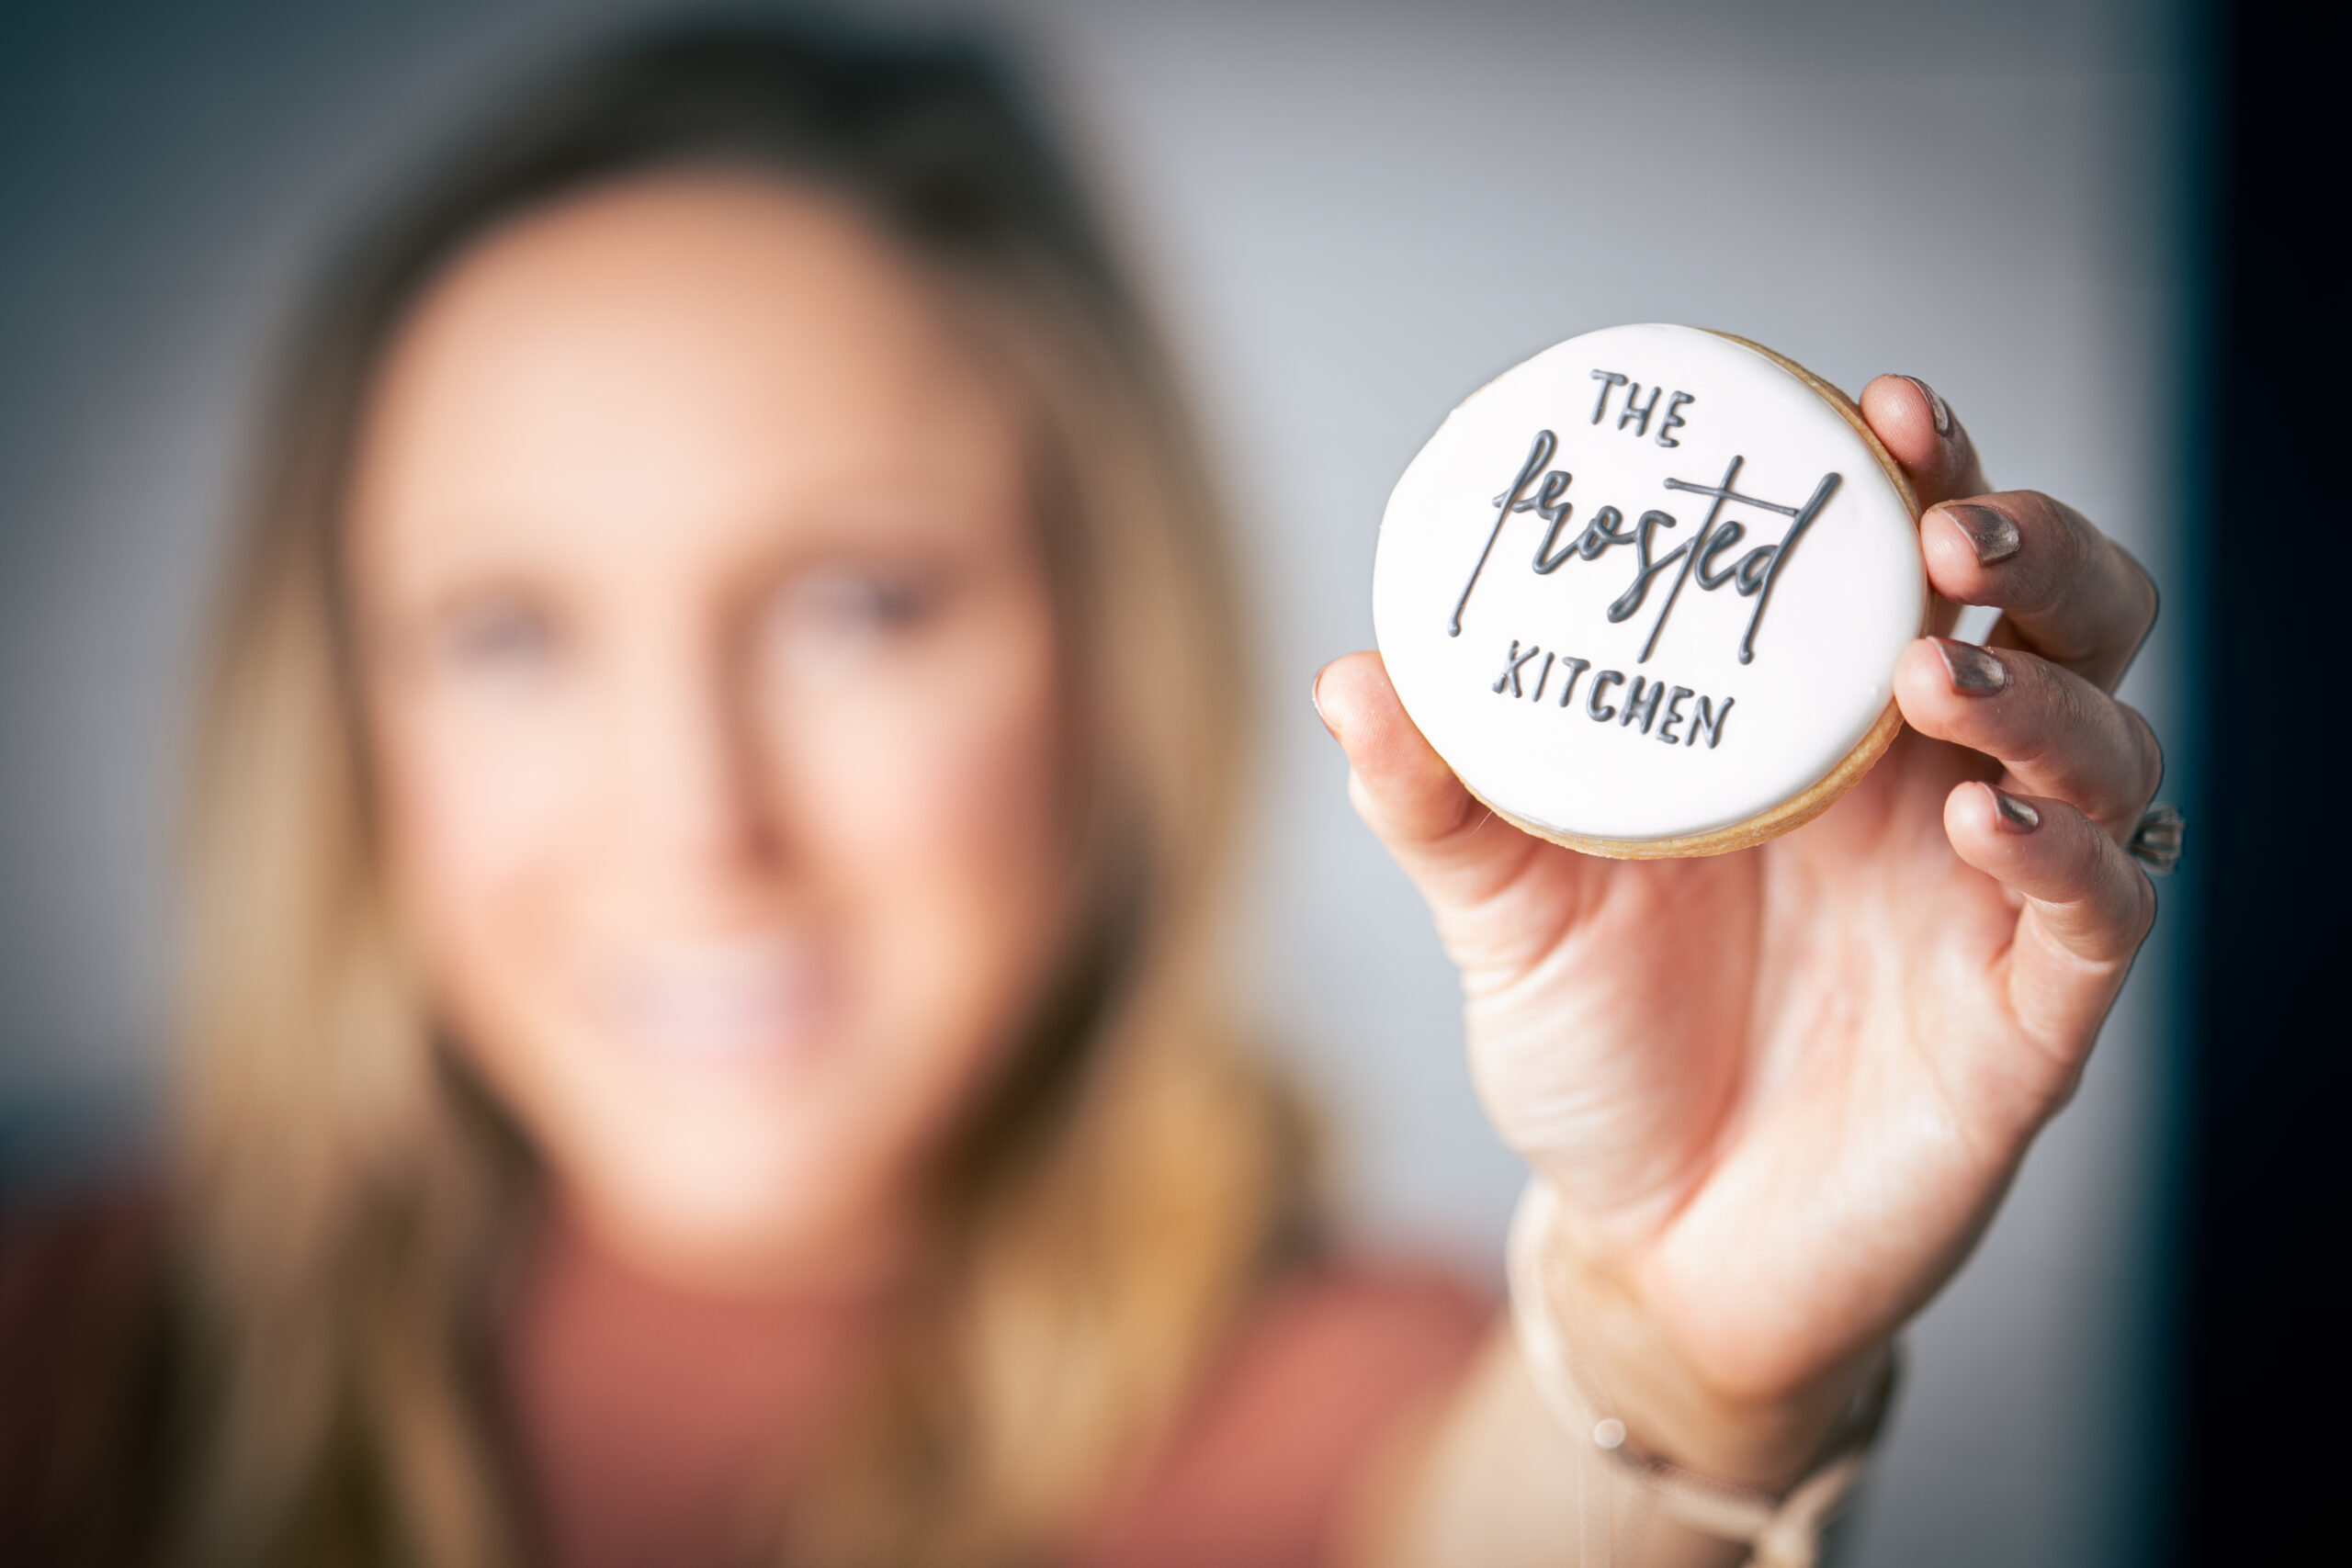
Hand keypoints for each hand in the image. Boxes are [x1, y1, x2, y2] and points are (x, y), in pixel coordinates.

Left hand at [1315, 376, 2161, 1486]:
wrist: (1649, 1244)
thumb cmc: (1597, 1050)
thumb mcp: (1503, 909)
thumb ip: (1437, 796)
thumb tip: (1350, 676)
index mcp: (1819, 732)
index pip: (1910, 563)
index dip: (1926, 473)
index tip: (1892, 406)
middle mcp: (1927, 789)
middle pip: (2065, 617)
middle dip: (2036, 547)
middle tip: (1944, 525)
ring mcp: (1991, 898)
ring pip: (2109, 745)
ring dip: (2045, 690)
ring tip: (1938, 673)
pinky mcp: (2029, 1017)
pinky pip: (2099, 910)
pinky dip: (2067, 854)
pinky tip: (1987, 825)